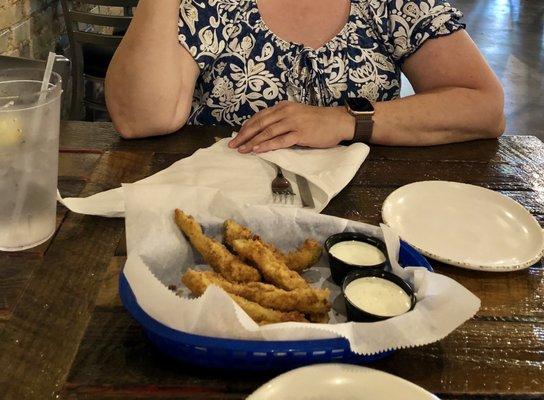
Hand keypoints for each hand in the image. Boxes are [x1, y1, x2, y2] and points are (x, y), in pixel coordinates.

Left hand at [228, 101, 355, 152]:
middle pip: (260, 124)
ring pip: (267, 132)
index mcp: (283, 107)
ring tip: (241, 150)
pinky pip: (280, 140)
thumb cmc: (318, 121)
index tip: (237, 136)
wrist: (338, 121)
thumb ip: (282, 120)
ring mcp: (293, 122)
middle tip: (233, 144)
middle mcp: (286, 112)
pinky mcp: (301, 133)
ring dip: (252, 141)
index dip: (246, 127)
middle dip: (244, 135)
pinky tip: (257, 150)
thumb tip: (265, 132)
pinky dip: (267, 145)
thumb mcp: (297, 115)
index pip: (260, 117)